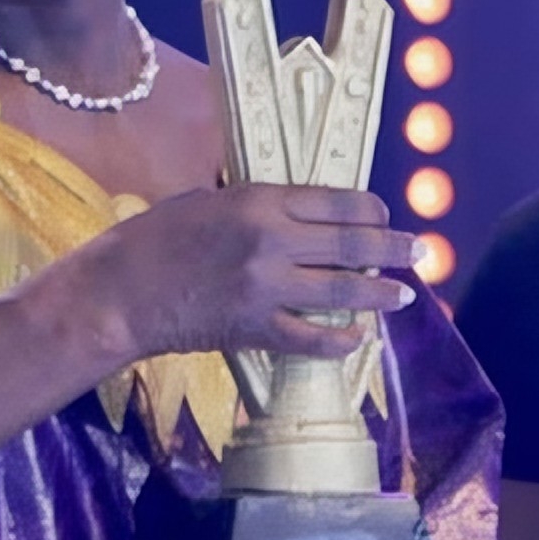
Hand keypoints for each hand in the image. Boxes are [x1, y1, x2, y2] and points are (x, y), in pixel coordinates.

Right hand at [53, 184, 419, 362]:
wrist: (118, 292)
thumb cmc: (155, 238)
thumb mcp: (209, 199)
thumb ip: (258, 204)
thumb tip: (303, 211)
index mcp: (259, 200)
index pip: (338, 201)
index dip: (372, 209)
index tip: (385, 215)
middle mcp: (271, 241)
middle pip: (352, 243)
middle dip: (394, 248)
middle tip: (421, 252)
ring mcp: (265, 288)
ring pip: (342, 291)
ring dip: (379, 294)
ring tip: (403, 295)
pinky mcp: (254, 328)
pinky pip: (311, 338)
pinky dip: (339, 340)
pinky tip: (358, 337)